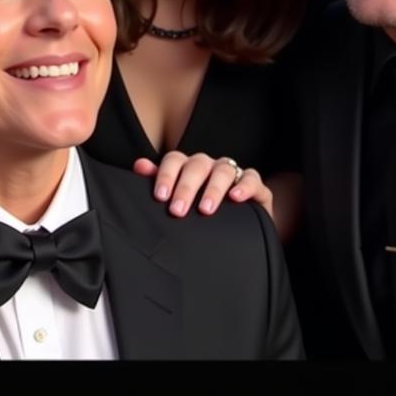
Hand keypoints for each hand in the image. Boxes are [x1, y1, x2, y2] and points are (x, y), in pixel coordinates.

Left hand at [133, 151, 272, 218]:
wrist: (232, 234)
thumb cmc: (197, 213)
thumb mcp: (176, 199)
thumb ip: (158, 181)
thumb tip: (139, 166)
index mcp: (187, 167)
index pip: (175, 160)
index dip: (166, 175)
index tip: (160, 196)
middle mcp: (209, 166)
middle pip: (197, 165)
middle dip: (186, 187)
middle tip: (177, 210)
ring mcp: (233, 174)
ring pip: (223, 169)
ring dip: (213, 188)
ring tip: (205, 209)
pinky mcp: (255, 186)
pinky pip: (252, 178)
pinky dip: (244, 185)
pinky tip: (236, 198)